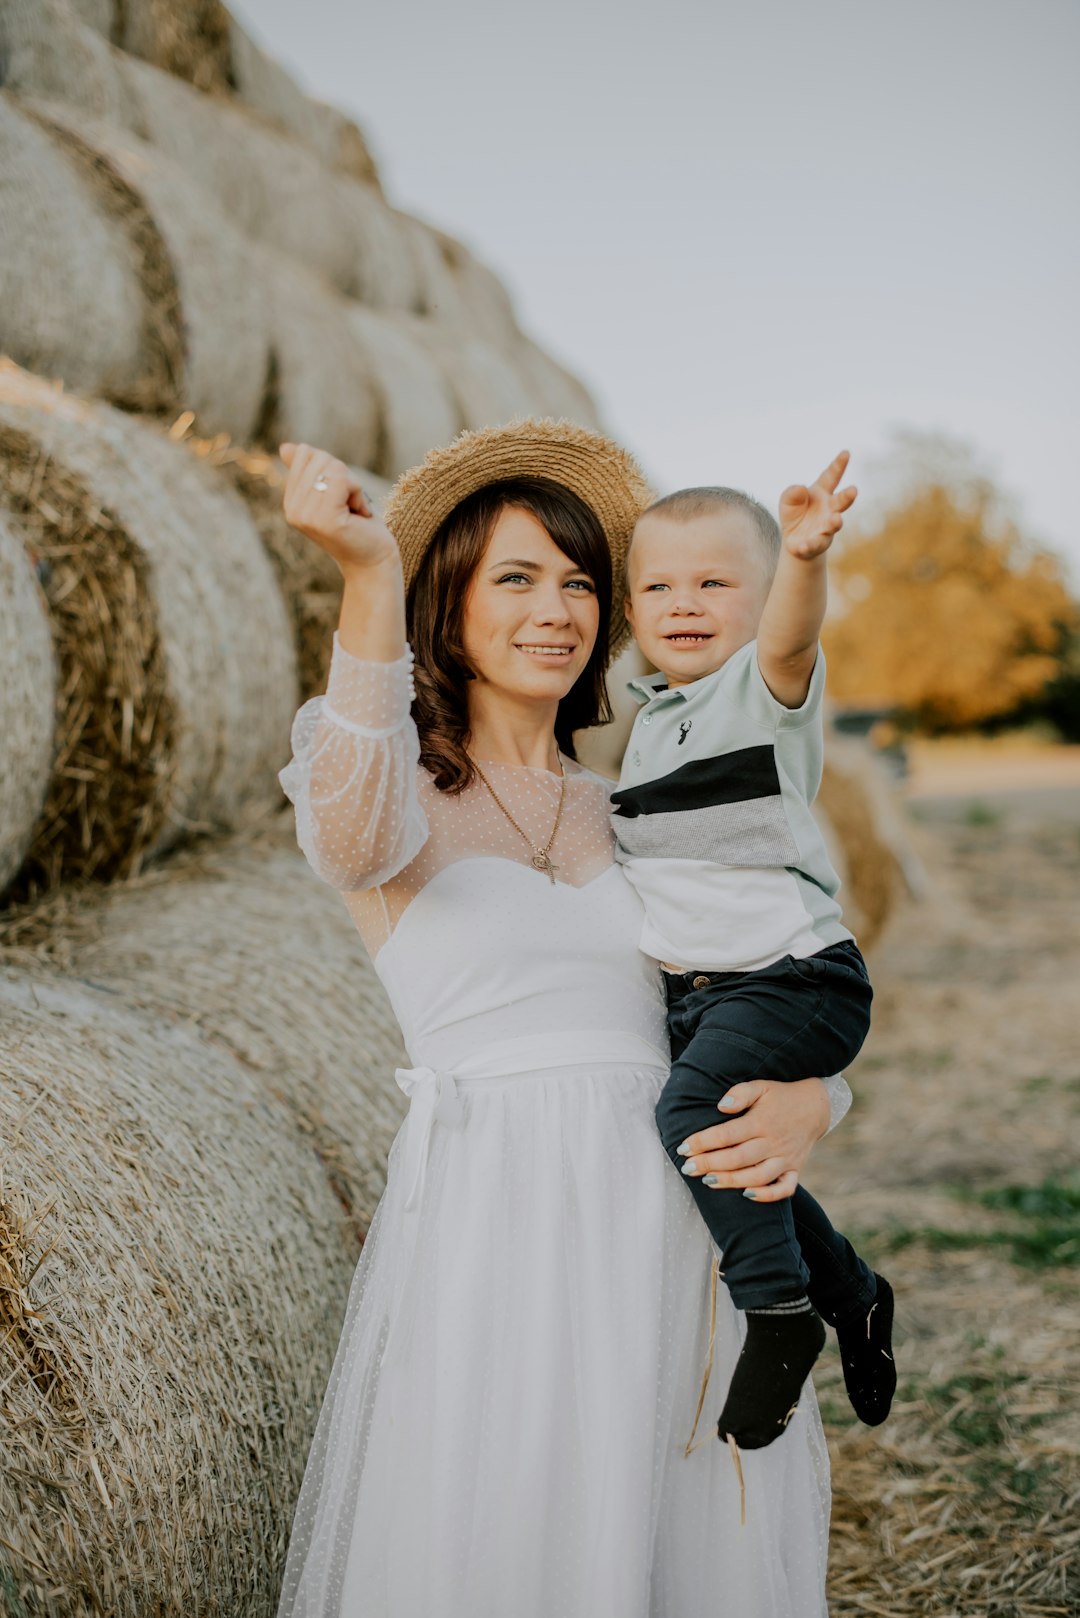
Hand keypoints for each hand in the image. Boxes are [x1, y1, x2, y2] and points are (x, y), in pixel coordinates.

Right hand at [279, 442, 397, 575]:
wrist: (373, 562)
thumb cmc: (358, 526)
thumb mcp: (333, 492)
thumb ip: (310, 470)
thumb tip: (286, 447)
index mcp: (291, 501)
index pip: (304, 453)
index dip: (332, 468)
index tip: (341, 497)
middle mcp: (292, 509)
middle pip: (319, 457)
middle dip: (345, 477)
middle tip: (350, 506)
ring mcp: (306, 515)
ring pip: (333, 468)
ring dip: (354, 487)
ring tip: (354, 512)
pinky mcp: (325, 518)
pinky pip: (343, 480)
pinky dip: (359, 494)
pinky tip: (359, 515)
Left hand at [676, 1077, 829, 1202]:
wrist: (815, 1106)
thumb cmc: (780, 1096)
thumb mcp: (761, 1086)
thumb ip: (740, 1093)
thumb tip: (721, 1106)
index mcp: (761, 1121)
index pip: (727, 1134)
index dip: (703, 1142)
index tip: (683, 1147)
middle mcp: (773, 1142)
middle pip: (738, 1158)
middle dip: (710, 1164)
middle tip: (687, 1168)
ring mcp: (785, 1158)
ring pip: (757, 1176)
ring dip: (732, 1181)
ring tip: (708, 1182)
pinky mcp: (795, 1170)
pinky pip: (785, 1189)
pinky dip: (767, 1195)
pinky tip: (746, 1195)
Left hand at [778, 449, 857, 559]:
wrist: (795, 540)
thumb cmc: (795, 513)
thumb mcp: (787, 500)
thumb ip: (792, 493)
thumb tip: (800, 488)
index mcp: (822, 492)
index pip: (831, 477)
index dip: (838, 465)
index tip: (846, 453)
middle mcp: (829, 509)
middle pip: (840, 501)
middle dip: (847, 496)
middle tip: (854, 490)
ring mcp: (826, 527)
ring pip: (834, 524)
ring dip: (835, 522)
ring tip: (836, 520)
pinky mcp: (817, 544)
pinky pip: (815, 544)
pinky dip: (809, 545)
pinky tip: (803, 545)